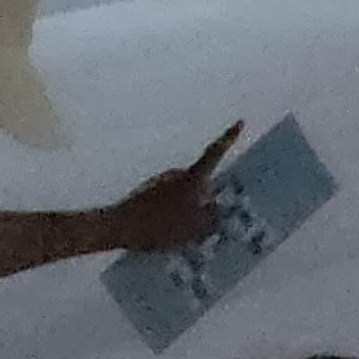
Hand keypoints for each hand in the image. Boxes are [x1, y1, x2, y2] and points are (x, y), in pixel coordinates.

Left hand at [102, 123, 242, 253]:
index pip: (215, 154)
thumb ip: (210, 218)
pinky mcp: (144, 193)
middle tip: (203, 222)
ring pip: (180, 194)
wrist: (118, 227)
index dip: (229, 138)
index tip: (240, 122)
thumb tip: (218, 210)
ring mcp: (158, 182)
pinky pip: (164, 202)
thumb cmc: (159, 226)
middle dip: (203, 198)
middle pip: (198, 182)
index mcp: (191, 179)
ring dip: (182, 209)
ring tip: (177, 235)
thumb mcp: (193, 228)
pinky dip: (166, 214)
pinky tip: (160, 234)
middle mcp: (176, 175)